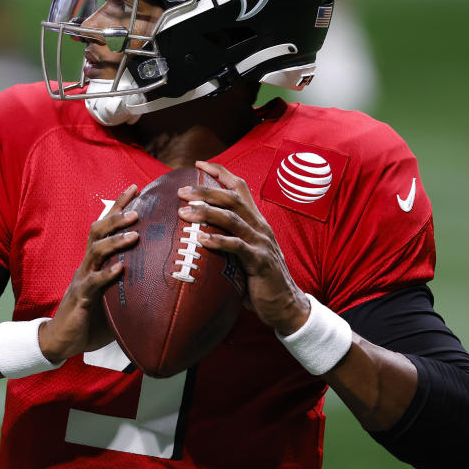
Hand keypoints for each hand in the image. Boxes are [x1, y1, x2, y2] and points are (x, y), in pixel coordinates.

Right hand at [39, 184, 138, 362]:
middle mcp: (88, 264)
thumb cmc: (92, 315)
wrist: (63, 339)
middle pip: (98, 231)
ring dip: (115, 241)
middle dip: (117, 216)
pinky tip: (120, 269)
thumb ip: (131, 281)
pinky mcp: (81, 297)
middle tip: (137, 207)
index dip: (118, 206)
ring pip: (96, 252)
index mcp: (95, 260)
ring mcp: (83, 279)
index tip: (135, 188)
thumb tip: (164, 274)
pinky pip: (93, 282)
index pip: (106, 226)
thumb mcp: (114, 293)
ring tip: (134, 233)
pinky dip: (107, 274)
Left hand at [177, 161, 309, 335]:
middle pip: (232, 198)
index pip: (240, 188)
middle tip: (182, 191)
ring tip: (184, 212)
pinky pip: (237, 246)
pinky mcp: (260, 261)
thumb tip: (197, 236)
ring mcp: (261, 243)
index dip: (220, 173)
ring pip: (233, 218)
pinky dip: (218, 241)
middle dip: (206, 191)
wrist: (285, 304)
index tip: (199, 164)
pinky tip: (201, 239)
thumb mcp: (244, 254)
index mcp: (256, 221)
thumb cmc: (259, 279)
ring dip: (206, 212)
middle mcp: (260, 227)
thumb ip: (228, 240)